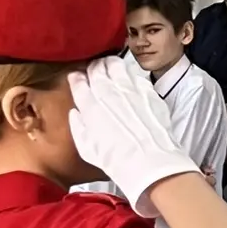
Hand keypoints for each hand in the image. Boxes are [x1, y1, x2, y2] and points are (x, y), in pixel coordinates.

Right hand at [68, 57, 197, 216]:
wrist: (150, 162)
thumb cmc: (118, 160)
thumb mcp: (87, 148)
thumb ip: (78, 126)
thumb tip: (76, 114)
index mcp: (90, 105)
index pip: (78, 82)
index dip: (77, 79)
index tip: (78, 80)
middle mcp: (108, 92)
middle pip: (97, 68)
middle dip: (93, 67)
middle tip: (94, 71)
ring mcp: (130, 89)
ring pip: (116, 65)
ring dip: (111, 65)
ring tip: (110, 68)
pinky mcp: (148, 92)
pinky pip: (136, 75)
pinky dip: (131, 75)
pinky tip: (130, 81)